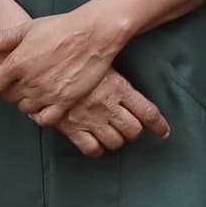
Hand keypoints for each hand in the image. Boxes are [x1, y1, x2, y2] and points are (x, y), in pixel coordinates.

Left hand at [0, 5, 127, 129]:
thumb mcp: (27, 29)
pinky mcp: (65, 101)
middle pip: (8, 97)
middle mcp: (29, 82)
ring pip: (25, 108)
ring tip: (35, 88)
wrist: (93, 33)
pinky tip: (44, 104)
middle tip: (19, 79)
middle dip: (10, 89)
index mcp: (16, 63)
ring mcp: (47, 93)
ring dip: (26, 100)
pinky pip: (45, 119)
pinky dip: (40, 115)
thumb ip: (0, 40)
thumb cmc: (60, 27)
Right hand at [53, 71, 169, 157]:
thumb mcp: (102, 61)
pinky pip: (92, 148)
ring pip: (115, 142)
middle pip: (133, 131)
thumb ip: (118, 75)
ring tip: (112, 133)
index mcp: (118, 88)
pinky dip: (96, 148)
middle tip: (129, 127)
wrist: (42, 64)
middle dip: (134, 132)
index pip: (148, 113)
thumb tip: (131, 75)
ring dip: (116, 140)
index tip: (163, 132)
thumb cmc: (73, 58)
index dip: (158, 126)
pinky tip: (95, 141)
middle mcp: (107, 106)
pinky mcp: (73, 128)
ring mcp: (90, 119)